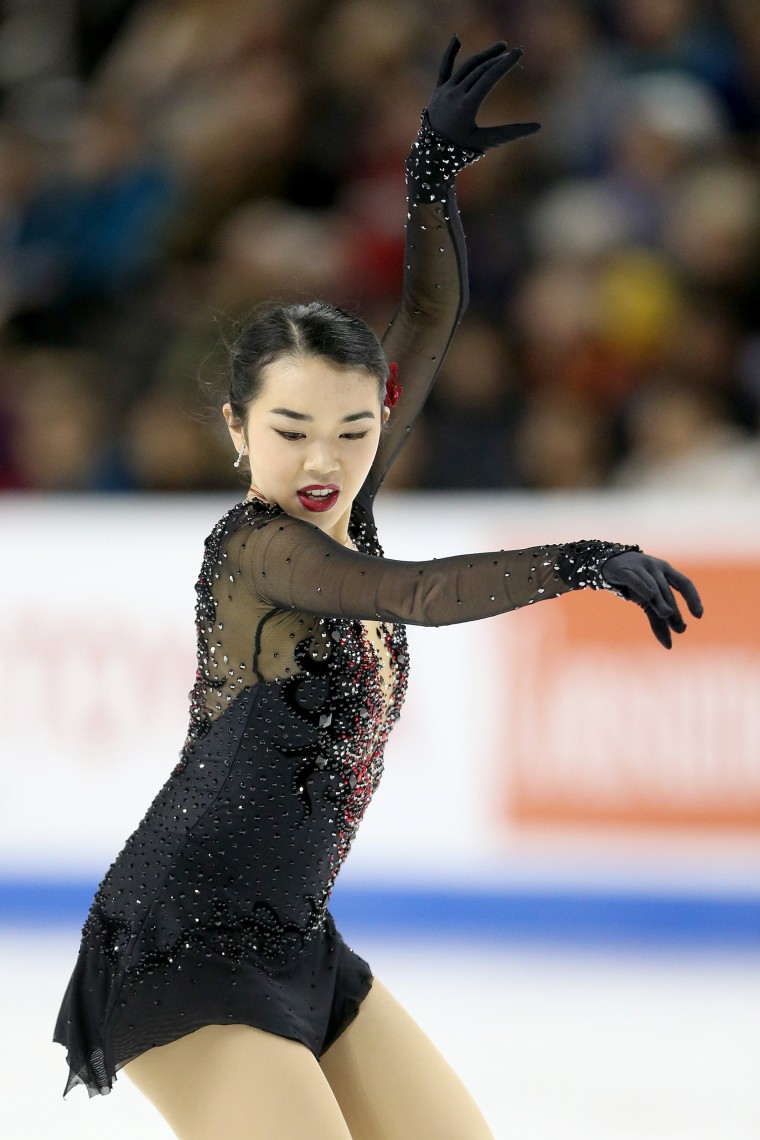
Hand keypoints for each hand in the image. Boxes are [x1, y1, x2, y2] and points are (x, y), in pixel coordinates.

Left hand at [426, 34, 540, 151]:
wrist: (431, 156)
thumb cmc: (460, 152)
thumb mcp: (486, 142)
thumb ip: (510, 133)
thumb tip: (538, 126)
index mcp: (466, 105)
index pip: (489, 77)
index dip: (505, 64)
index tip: (518, 53)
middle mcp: (454, 93)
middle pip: (480, 69)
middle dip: (498, 58)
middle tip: (515, 51)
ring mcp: (445, 90)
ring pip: (467, 66)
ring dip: (484, 55)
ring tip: (500, 47)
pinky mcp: (438, 90)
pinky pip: (444, 68)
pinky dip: (451, 53)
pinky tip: (457, 38)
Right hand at [601, 551, 703, 648]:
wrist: (609, 563)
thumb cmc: (635, 581)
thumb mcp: (648, 599)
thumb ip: (659, 620)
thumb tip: (669, 646)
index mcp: (666, 571)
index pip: (684, 583)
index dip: (693, 598)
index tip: (699, 615)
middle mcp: (656, 567)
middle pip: (667, 591)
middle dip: (674, 610)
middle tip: (681, 629)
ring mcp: (640, 567)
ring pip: (653, 586)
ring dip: (661, 600)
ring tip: (667, 614)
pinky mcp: (624, 571)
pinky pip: (635, 579)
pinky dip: (643, 586)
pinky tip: (649, 596)